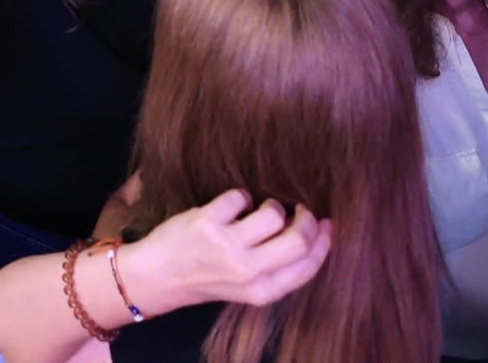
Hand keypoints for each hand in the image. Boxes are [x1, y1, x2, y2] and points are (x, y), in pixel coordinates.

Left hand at [125, 190, 332, 314]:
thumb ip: (276, 266)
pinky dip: (238, 196)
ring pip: (272, 214)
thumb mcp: (247, 286)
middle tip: (299, 209)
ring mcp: (226, 248)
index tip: (327, 224)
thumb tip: (314, 234)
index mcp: (262, 292)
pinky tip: (228, 207)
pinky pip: (240, 197)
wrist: (159, 277)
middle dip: (306, 217)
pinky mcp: (206, 224)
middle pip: (299, 239)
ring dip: (270, 205)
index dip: (324, 241)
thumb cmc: (207, 276)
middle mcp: (247, 273)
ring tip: (257, 210)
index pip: (308, 266)